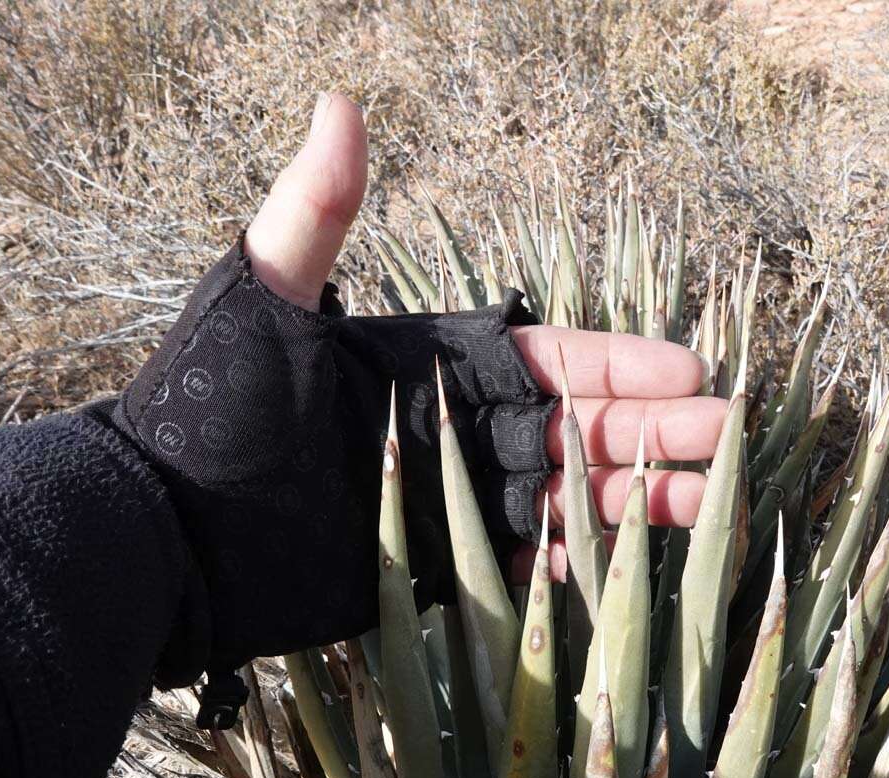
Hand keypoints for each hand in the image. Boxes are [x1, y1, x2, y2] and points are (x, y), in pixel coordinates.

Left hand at [243, 93, 724, 582]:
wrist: (164, 528)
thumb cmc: (210, 404)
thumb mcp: (260, 298)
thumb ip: (313, 213)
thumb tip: (340, 102)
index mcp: (428, 366)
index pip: (546, 363)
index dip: (617, 366)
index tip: (687, 369)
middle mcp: (449, 431)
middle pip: (573, 430)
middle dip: (648, 430)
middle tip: (724, 436)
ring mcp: (444, 501)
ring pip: (562, 498)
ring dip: (632, 497)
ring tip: (704, 496)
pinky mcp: (428, 565)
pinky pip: (517, 563)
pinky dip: (571, 561)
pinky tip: (625, 558)